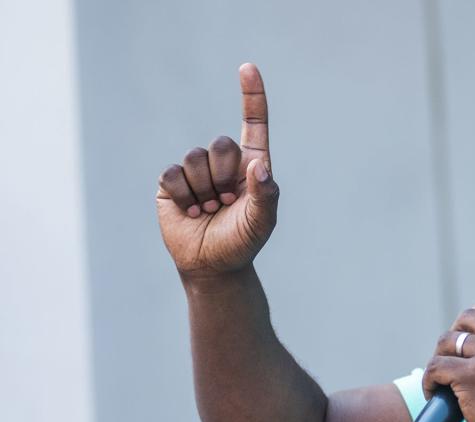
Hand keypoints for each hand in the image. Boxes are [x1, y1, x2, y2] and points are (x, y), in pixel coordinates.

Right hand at [156, 63, 278, 277]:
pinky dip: (183, 195)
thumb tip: (259, 167)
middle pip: (220, 144)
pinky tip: (191, 211)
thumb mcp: (263, 222)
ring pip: (194, 158)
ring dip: (204, 190)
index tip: (247, 68)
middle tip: (227, 202)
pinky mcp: (171, 183)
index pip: (254, 124)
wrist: (212, 266)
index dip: (251, 96)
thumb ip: (267, 195)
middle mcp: (224, 164)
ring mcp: (197, 172)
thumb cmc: (243, 242)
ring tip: (210, 210)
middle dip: (224, 176)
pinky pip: (173, 174)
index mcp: (251, 165)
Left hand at [422, 292, 474, 421]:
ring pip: (447, 341)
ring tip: (440, 379)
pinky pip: (436, 366)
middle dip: (453, 336)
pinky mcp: (471, 375)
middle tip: (451, 358)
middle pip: (466, 317)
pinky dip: (429, 380)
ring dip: (438, 358)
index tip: (469, 332)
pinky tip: (434, 392)